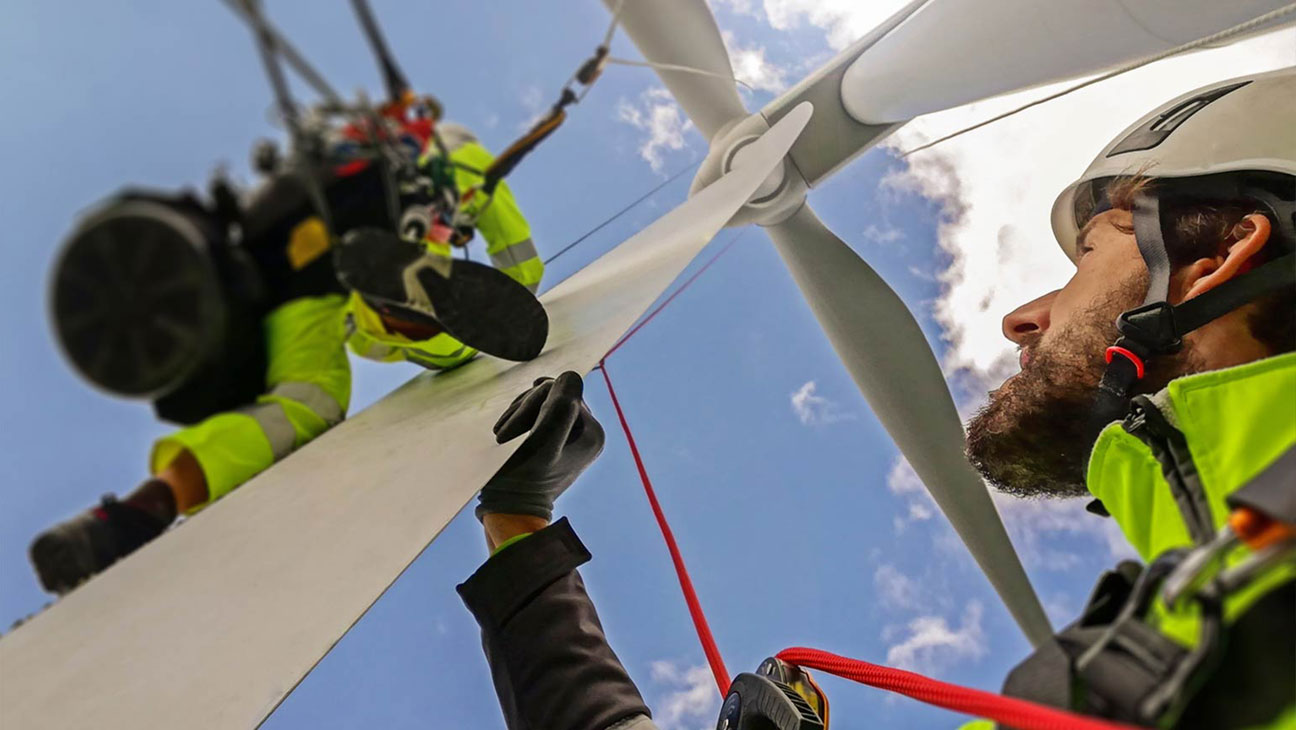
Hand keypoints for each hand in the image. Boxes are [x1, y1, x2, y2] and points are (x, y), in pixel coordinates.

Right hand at [477, 372, 604, 522]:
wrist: (511, 512)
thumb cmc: (522, 481)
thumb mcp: (541, 442)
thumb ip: (559, 408)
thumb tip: (569, 376)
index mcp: (593, 432)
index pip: (561, 392)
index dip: (530, 405)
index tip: (509, 433)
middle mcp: (589, 432)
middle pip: (554, 395)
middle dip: (524, 409)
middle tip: (502, 435)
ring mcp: (573, 436)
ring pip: (544, 401)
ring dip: (518, 413)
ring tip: (502, 437)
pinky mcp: (557, 439)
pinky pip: (539, 412)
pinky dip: (520, 419)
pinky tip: (507, 434)